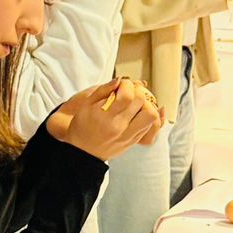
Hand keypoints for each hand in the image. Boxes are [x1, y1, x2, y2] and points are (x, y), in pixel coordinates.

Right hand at [48, 79, 163, 160]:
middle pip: (141, 102)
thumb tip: (119, 80)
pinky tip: (140, 111)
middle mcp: (120, 127)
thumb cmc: (81, 127)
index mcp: (106, 116)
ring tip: (136, 103)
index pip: (127, 95)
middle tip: (130, 92)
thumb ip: (103, 90)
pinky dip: (149, 115)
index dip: (127, 85)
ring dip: (147, 105)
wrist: (83, 153)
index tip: (122, 85)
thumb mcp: (86, 105)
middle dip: (137, 91)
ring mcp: (129, 135)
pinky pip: (151, 127)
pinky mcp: (134, 141)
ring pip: (151, 116)